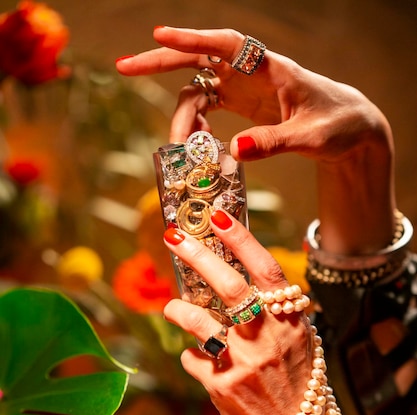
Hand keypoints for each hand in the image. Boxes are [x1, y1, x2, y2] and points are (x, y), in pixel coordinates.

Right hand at [117, 25, 395, 254]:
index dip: (193, 39)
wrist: (350, 127)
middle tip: (124, 68)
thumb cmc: (338, 125)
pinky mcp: (243, 102)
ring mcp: (244, 86)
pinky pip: (208, 106)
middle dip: (161, 61)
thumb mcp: (310, 138)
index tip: (160, 35)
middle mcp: (252, 71)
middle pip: (199, 58)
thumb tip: (232, 151)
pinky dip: (197, 124)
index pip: (227, 45)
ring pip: (198, 87)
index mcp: (272, 69)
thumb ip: (273, 142)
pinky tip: (199, 144)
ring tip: (181, 147)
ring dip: (183, 117)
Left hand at [162, 210, 313, 414]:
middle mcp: (268, 337)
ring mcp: (245, 362)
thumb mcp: (301, 344)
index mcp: (290, 321)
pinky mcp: (223, 387)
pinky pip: (193, 359)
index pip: (266, 270)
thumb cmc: (300, 387)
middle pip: (228, 286)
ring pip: (199, 321)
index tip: (217, 217)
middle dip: (197, 256)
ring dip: (179, 310)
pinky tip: (197, 360)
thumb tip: (247, 286)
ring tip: (171, 307)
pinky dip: (191, 356)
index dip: (241, 240)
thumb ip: (278, 315)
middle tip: (173, 238)